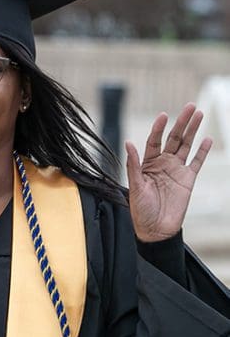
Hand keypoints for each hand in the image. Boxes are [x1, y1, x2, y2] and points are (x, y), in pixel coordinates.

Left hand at [125, 103, 211, 242]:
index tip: (164, 115)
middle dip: (181, 122)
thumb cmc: (141, 209)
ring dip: (192, 130)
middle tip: (190, 106)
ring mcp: (176, 170)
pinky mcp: (188, 180)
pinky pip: (196, 162)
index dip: (159, 128)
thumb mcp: (135, 186)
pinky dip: (202, 151)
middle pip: (173, 138)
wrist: (155, 230)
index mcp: (147, 163)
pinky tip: (207, 138)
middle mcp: (162, 163)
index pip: (154, 140)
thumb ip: (134, 165)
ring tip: (198, 114)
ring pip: (186, 146)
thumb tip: (128, 143)